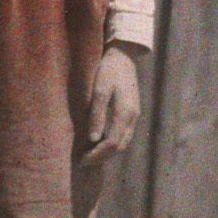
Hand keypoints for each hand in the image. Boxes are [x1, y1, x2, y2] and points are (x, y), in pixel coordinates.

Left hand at [79, 44, 142, 168]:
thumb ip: (97, 114)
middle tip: (83, 161)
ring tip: (89, 155)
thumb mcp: (100, 89)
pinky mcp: (131, 113)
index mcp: (126, 113)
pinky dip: (111, 143)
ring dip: (107, 152)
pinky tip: (98, 142)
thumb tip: (92, 139)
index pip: (112, 144)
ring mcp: (134, 116)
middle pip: (119, 147)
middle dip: (102, 157)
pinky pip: (123, 134)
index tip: (82, 160)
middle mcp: (133, 118)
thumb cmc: (109, 70)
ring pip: (122, 142)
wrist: (123, 56)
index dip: (97, 155)